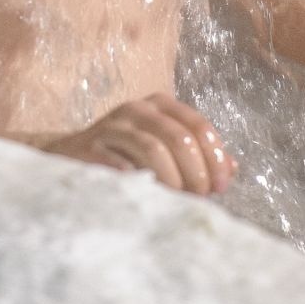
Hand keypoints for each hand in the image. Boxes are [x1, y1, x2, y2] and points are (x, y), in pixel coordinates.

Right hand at [42, 93, 238, 194]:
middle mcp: (137, 109)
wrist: (71, 155)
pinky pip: (121, 163)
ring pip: (153, 149)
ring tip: (178, 198)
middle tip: (200, 196)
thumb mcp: (164, 146)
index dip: (216, 157)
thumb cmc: (127, 153)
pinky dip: (139, 180)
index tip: (220, 186)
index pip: (199, 126)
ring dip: (172, 179)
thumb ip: (198, 154)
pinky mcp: (90, 146)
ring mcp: (112, 125)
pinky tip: (148, 194)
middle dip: (196, 171)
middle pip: (179, 137)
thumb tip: (232, 169)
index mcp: (160, 105)